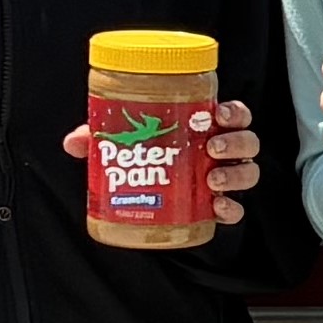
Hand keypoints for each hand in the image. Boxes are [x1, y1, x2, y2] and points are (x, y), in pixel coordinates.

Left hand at [57, 96, 264, 231]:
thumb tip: (74, 142)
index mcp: (204, 128)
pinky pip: (235, 210)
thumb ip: (100, 137)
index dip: (235, 113)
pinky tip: (218, 209)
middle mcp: (221, 153)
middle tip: (212, 148)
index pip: (234, 115)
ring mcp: (223, 180)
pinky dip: (231, 210)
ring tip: (212, 180)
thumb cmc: (142, 157)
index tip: (221, 112)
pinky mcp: (217, 208)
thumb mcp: (120, 142)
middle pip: (247, 143)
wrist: (143, 199)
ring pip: (248, 173)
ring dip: (236, 175)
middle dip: (236, 143)